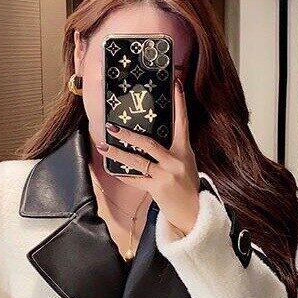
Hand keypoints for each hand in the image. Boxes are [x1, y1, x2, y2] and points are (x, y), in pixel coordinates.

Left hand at [104, 79, 199, 240]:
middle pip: (148, 143)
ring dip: (117, 154)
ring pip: (136, 161)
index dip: (180, 103)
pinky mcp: (157, 188)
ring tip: (103, 147)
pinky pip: (135, 179)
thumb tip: (149, 136)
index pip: (182, 122)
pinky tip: (113, 170)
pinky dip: (124, 175)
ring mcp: (165, 175)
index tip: (176, 84)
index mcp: (183, 150)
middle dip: (128, 135)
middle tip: (112, 126)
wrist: (194, 212)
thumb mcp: (185, 162)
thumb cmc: (187, 184)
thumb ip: (171, 150)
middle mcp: (174, 160)